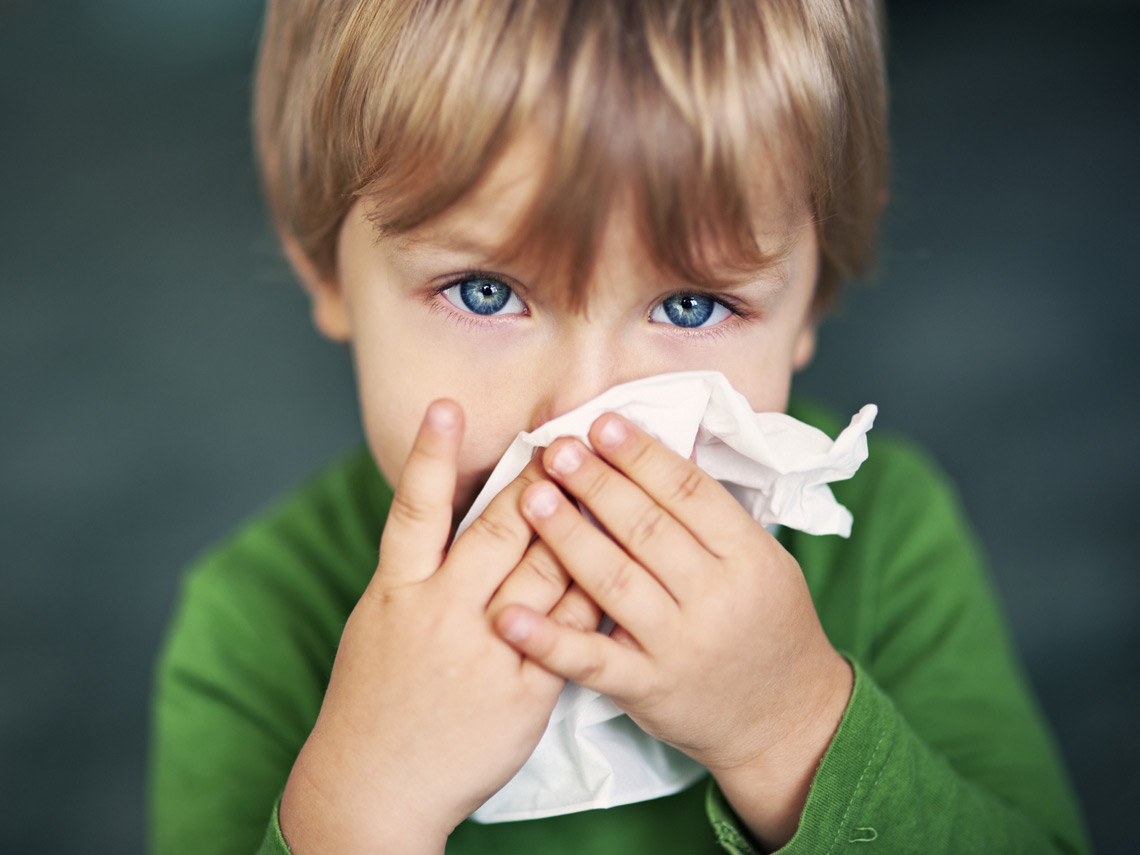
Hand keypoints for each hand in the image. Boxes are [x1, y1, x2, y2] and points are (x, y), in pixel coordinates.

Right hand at [280, 401, 597, 854]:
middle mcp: (441, 613)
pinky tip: (624, 562)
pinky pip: (572, 631)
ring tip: (604, 480)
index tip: (448, 406)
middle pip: (498, 531)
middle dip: (537, 481)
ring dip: (579, 524)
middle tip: (567, 437)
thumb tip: (448, 514)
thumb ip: (416, 569)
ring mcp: (486, 651)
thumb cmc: (374, 697)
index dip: (430, 455)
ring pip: (545, 572)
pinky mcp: (525, 690)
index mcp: (397, 592)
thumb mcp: (378, 621)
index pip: (414, 510)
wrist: (377, 784)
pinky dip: (596, 594)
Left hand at [493, 413, 852, 848]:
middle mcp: (716, 598)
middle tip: (557, 448)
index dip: (643, 455)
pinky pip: (592, 660)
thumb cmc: (769, 627)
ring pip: (615, 582)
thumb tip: (658, 453)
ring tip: (532, 496)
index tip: (602, 423)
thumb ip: (715, 519)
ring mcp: (679, 646)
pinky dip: (547, 638)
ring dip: (568, 536)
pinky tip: (508, 613)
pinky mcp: (646, 688)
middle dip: (597, 484)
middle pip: (648, 529)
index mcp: (750, 558)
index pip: (691, 493)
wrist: (788, 719)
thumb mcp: (765, 562)